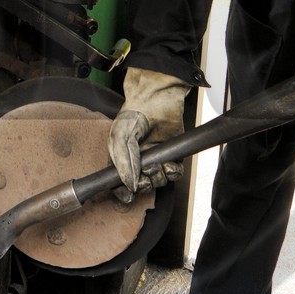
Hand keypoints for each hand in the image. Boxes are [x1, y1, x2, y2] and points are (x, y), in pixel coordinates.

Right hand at [107, 67, 189, 202]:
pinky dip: (173, 172)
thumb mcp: (120, 138)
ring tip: (157, 164)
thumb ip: (123, 163)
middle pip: (142, 187)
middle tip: (145, 174)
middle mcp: (138, 163)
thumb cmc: (133, 115)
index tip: (129, 195)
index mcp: (122, 160)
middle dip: (145, 184)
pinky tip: (169, 163)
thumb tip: (130, 186)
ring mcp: (156, 159)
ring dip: (159, 178)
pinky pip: (174, 174)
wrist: (156, 99)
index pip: (120, 184)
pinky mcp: (172, 156)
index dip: (124, 193)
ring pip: (159, 182)